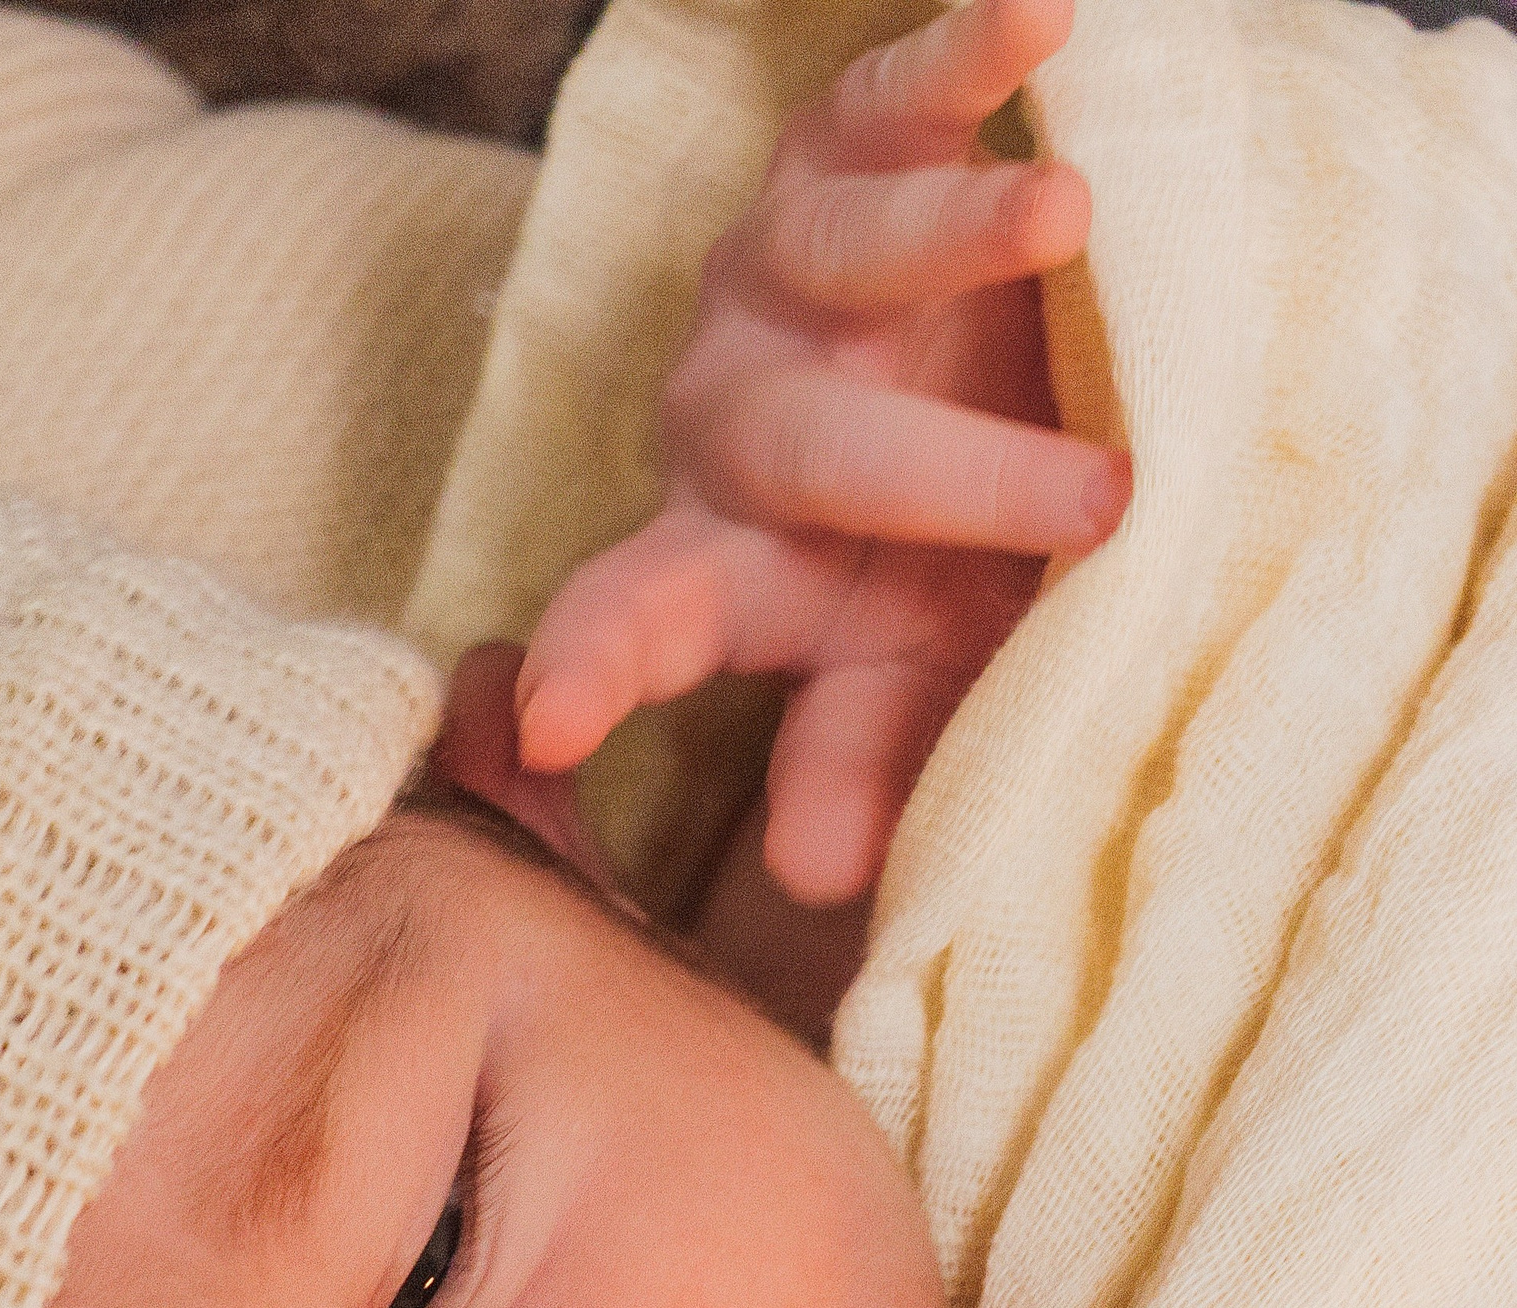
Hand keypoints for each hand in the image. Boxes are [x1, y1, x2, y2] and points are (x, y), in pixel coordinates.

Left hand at [516, 0, 1127, 906]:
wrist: (1012, 370)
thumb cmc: (951, 557)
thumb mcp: (918, 667)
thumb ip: (867, 754)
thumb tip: (818, 881)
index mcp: (722, 565)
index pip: (632, 625)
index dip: (592, 669)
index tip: (550, 727)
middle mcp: (728, 415)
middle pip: (806, 453)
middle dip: (944, 481)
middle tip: (1096, 509)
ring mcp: (783, 268)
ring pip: (849, 253)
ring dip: (957, 238)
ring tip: (1067, 221)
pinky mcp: (853, 140)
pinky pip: (906, 91)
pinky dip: (974, 48)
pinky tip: (1044, 16)